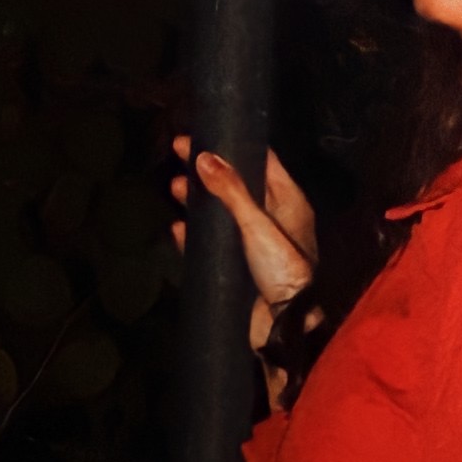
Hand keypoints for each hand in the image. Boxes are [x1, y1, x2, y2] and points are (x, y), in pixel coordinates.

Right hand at [171, 136, 318, 343]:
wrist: (284, 328)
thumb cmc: (284, 270)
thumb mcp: (258, 224)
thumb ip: (232, 191)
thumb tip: (205, 158)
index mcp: (287, 202)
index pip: (262, 161)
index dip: (234, 144)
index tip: (206, 132)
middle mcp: (271, 219)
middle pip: (236, 185)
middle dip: (207, 170)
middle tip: (179, 152)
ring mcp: (252, 244)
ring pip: (220, 214)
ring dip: (197, 200)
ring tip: (174, 187)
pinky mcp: (236, 268)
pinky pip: (210, 246)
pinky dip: (194, 236)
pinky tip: (177, 228)